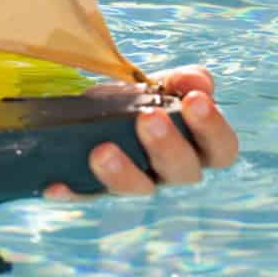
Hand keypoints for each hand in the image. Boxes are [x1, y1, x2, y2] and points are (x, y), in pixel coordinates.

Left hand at [43, 64, 239, 200]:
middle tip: (149, 118)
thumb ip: (184, 81)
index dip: (213, 128)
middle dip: (168, 146)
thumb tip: (196, 82)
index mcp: (198, 147)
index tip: (195, 101)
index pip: (222, 149)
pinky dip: (73, 191)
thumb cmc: (142, 99)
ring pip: (138, 189)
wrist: (96, 111)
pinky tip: (56, 184)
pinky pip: (87, 196)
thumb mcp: (163, 84)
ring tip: (102, 151)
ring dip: (123, 173)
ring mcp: (136, 184)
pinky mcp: (99, 190)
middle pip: (183, 172)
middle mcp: (172, 172)